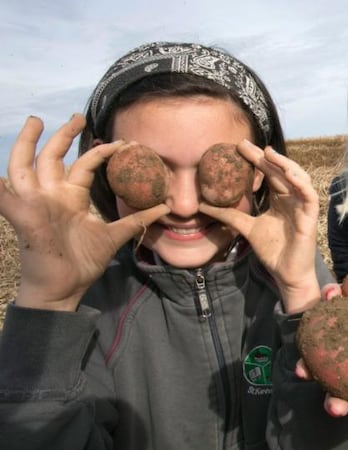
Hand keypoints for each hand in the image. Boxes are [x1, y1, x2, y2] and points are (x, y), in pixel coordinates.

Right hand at [0, 115, 168, 310]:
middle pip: (51, 157)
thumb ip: (136, 220)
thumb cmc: (83, 262)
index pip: (84, 165)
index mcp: (70, 198)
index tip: (120, 141)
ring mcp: (35, 204)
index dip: (100, 152)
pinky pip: (4, 198)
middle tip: (78, 116)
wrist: (64, 288)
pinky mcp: (23, 216)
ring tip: (36, 121)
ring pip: (24, 166)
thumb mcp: (114, 237)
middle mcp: (50, 196)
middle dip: (62, 135)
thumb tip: (165, 207)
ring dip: (27, 144)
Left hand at [199, 140, 319, 312]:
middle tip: (245, 144)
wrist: (285, 273)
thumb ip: (228, 215)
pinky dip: (301, 183)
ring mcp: (303, 207)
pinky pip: (309, 196)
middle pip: (280, 172)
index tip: (239, 147)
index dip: (256, 159)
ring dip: (285, 164)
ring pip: (298, 178)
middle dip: (265, 157)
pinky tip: (289, 174)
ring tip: (268, 153)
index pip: (269, 174)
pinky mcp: (310, 217)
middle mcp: (292, 199)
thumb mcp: (246, 227)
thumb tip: (201, 205)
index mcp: (280, 199)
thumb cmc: (272, 251)